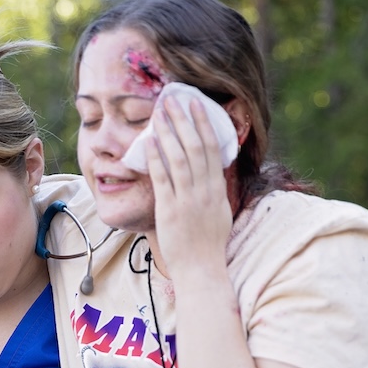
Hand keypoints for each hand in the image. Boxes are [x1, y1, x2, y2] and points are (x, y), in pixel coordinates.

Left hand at [145, 95, 233, 273]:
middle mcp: (204, 190)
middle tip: (175, 98)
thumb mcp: (218, 212)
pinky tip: (150, 141)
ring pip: (180, 158)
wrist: (202, 269)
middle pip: (196, 146)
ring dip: (170, 131)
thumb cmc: (208, 245)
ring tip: (161, 111)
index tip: (196, 104)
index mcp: (216, 189)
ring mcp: (187, 199)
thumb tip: (212, 170)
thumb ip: (214, 190)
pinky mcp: (170, 210)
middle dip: (185, 120)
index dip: (204, 124)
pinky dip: (156, 158)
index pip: (212, 148)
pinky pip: (163, 179)